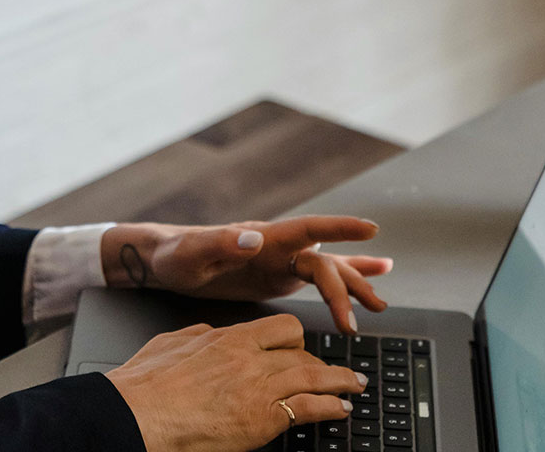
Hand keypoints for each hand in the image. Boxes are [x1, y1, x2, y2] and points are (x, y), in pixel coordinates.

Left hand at [102, 216, 392, 333]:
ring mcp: (278, 261)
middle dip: (346, 286)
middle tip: (362, 316)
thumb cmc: (173, 255)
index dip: (339, 228)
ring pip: (326, 270)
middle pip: (323, 261)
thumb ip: (221, 243)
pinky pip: (315, 281)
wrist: (163, 261)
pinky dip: (342, 281)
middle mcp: (276, 246)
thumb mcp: (191, 253)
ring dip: (353, 284)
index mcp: (261, 238)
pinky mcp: (275, 276)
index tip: (370, 230)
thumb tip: (255, 236)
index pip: (306, 230)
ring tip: (381, 303)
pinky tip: (367, 280)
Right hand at [106, 313, 367, 451]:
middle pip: (301, 350)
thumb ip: (197, 336)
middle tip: (335, 370)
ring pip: (313, 375)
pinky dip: (331, 407)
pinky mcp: (263, 418)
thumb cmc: (146, 384)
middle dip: (320, 361)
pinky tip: (342, 410)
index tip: (302, 348)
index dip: (295, 340)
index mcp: (228, 336)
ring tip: (354, 385)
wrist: (138, 415)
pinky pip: (310, 407)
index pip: (278, 327)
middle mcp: (249, 356)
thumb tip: (208, 333)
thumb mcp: (172, 343)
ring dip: (340, 381)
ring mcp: (258, 387)